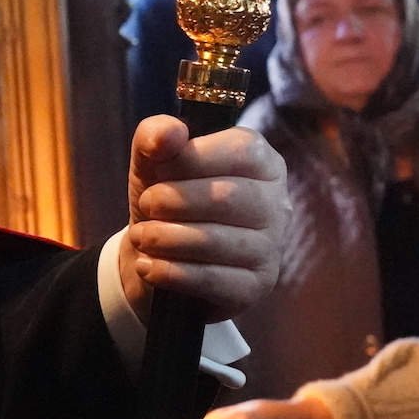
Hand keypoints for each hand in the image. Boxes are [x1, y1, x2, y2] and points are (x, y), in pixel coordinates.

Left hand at [118, 115, 285, 320]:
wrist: (156, 258)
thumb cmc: (165, 201)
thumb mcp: (152, 164)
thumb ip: (154, 137)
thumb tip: (170, 132)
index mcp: (262, 162)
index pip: (241, 151)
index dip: (191, 158)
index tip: (158, 169)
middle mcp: (276, 204)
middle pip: (228, 197)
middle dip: (172, 200)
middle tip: (146, 205)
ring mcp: (272, 248)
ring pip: (216, 241)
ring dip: (164, 238)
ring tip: (141, 236)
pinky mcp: (256, 287)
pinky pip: (212, 280)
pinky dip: (170, 272)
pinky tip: (148, 266)